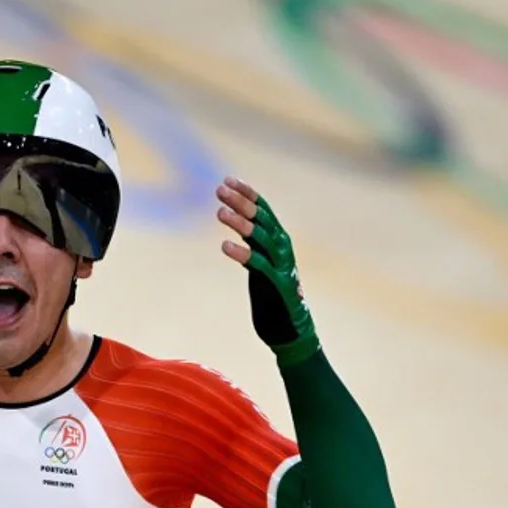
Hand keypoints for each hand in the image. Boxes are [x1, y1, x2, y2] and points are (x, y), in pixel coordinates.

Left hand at [218, 176, 320, 365]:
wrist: (288, 326)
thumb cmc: (271, 291)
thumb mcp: (261, 259)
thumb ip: (253, 239)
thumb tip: (237, 216)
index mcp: (279, 238)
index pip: (263, 208)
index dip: (247, 193)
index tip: (227, 180)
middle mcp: (283, 247)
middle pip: (261, 218)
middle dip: (240, 202)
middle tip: (219, 190)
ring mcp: (282, 265)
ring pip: (260, 237)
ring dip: (240, 223)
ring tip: (219, 212)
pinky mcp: (278, 284)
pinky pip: (259, 265)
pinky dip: (243, 254)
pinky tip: (225, 246)